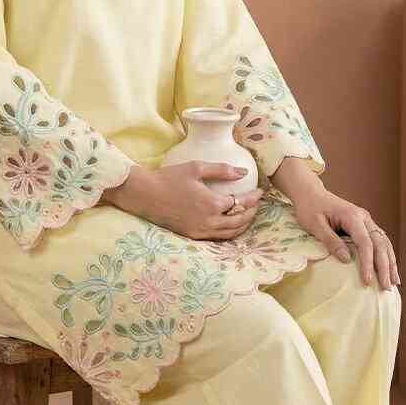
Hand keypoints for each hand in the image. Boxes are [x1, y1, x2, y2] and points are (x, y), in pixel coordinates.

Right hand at [100, 162, 263, 241]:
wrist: (144, 195)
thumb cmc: (169, 178)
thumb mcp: (196, 167)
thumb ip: (222, 170)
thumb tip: (243, 173)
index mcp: (212, 204)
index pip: (242, 203)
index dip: (254, 197)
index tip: (261, 190)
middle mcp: (209, 222)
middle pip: (239, 221)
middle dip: (252, 212)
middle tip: (257, 203)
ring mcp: (200, 231)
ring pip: (230, 233)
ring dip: (243, 224)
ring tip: (248, 214)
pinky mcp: (192, 236)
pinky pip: (217, 237)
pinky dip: (229, 232)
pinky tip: (230, 224)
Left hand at [291, 187, 400, 290]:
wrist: (311, 193)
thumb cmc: (309, 208)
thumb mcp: (314, 224)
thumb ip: (330, 240)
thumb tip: (347, 260)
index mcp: (352, 216)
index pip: (365, 243)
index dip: (367, 263)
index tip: (366, 281)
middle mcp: (364, 217)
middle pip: (380, 244)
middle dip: (385, 267)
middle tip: (386, 288)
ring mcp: (366, 221)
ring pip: (384, 242)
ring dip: (390, 262)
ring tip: (394, 282)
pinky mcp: (365, 225)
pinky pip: (380, 241)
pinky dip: (386, 255)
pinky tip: (390, 269)